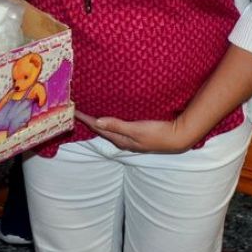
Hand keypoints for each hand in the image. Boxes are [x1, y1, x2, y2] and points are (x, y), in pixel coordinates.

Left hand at [75, 109, 194, 153]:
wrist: (178, 138)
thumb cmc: (158, 133)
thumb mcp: (136, 129)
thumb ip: (117, 125)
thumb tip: (97, 122)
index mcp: (121, 139)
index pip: (98, 127)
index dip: (86, 119)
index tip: (74, 111)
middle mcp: (123, 140)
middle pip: (101, 129)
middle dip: (89, 120)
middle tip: (78, 110)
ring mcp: (130, 138)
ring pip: (109, 129)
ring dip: (99, 121)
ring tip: (90, 112)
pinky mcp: (137, 134)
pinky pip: (118, 127)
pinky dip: (110, 121)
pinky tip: (111, 117)